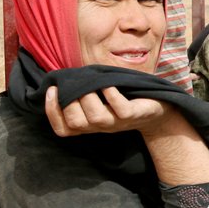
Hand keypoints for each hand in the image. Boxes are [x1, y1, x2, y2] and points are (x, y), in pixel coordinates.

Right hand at [45, 85, 168, 136]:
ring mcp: (118, 122)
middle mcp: (101, 126)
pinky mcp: (134, 115)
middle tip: (75, 86)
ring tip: (92, 84)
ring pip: (96, 118)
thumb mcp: (100, 99)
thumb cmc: (124, 99)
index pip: (63, 129)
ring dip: (89, 98)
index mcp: (89, 124)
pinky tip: (108, 85)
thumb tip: (63, 78)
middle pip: (76, 123)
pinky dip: (112, 96)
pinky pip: (121, 110)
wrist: (157, 110)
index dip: (52, 112)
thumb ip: (82, 93)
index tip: (51, 90)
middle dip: (69, 103)